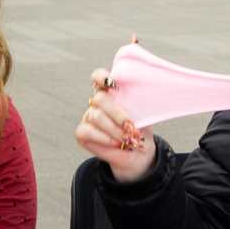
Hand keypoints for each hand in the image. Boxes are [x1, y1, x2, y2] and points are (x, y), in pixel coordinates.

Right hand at [75, 65, 159, 182]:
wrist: (138, 152)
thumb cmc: (141, 129)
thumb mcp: (145, 113)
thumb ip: (139, 101)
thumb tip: (148, 93)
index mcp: (111, 92)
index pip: (99, 76)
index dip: (101, 77)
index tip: (112, 83)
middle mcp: (97, 103)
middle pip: (100, 98)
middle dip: (117, 114)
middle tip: (130, 126)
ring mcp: (88, 116)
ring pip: (95, 116)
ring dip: (114, 129)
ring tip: (126, 138)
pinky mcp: (82, 132)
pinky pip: (88, 132)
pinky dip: (104, 139)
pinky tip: (116, 143)